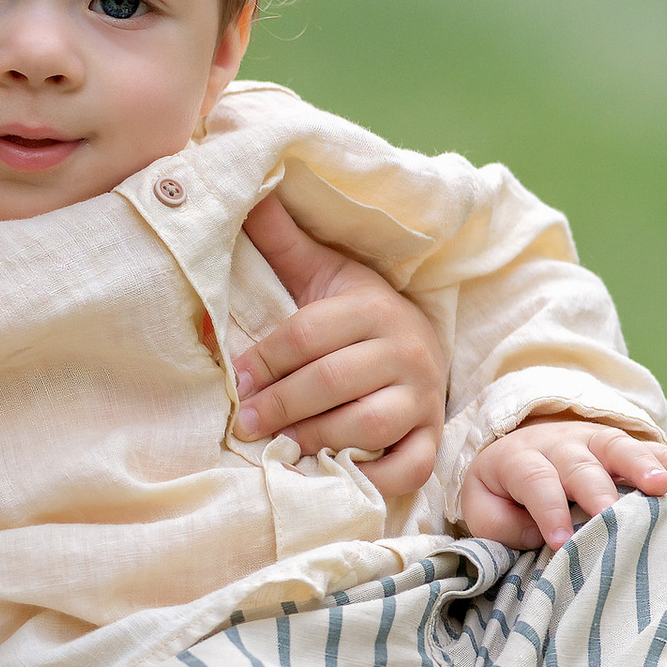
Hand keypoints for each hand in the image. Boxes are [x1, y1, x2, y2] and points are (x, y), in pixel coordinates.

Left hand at [232, 195, 443, 503]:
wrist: (422, 346)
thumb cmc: (357, 315)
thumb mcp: (324, 274)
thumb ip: (284, 241)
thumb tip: (250, 188)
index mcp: (373, 308)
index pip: (309, 335)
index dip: (265, 359)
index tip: (234, 380)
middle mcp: (406, 351)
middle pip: (333, 381)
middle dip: (281, 403)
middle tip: (245, 422)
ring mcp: (422, 400)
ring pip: (367, 425)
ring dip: (317, 438)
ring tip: (280, 445)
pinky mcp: (431, 441)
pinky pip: (406, 468)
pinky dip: (371, 477)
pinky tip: (333, 473)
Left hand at [459, 420, 666, 553]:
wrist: (516, 449)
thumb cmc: (503, 495)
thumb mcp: (485, 509)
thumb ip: (504, 526)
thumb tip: (546, 538)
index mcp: (522, 458)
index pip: (536, 480)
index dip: (548, 508)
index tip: (561, 542)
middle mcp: (563, 444)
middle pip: (582, 463)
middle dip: (599, 489)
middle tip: (614, 513)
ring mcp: (599, 442)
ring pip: (625, 450)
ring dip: (648, 469)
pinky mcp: (630, 450)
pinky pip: (662, 456)